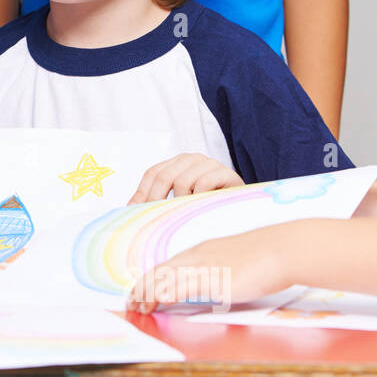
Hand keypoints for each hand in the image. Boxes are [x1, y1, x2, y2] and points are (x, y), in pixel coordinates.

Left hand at [126, 229, 287, 314]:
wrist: (282, 249)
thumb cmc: (264, 257)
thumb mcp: (232, 262)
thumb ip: (216, 273)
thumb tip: (210, 286)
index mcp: (200, 252)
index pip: (166, 266)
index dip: (149, 280)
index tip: (139, 292)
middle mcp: (198, 257)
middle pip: (160, 271)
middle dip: (142, 288)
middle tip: (132, 303)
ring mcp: (206, 266)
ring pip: (168, 279)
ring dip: (150, 294)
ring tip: (139, 307)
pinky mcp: (216, 277)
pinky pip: (186, 286)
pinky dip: (169, 293)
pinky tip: (160, 301)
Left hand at [128, 153, 243, 203]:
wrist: (243, 204)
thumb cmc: (209, 203)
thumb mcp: (182, 199)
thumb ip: (162, 199)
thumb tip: (132, 209)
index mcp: (178, 162)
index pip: (153, 173)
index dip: (142, 192)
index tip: (133, 210)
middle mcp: (193, 159)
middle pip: (165, 176)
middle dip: (156, 199)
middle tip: (154, 217)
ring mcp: (210, 164)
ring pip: (183, 181)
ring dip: (181, 201)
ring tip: (184, 213)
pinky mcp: (226, 173)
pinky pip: (203, 183)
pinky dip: (198, 197)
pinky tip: (200, 206)